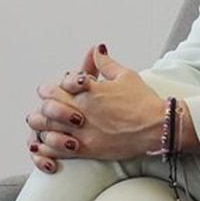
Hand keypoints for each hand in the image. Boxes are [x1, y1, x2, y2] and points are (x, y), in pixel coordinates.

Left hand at [26, 44, 163, 171]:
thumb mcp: (125, 75)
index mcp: (88, 91)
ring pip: (47, 129)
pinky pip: (58, 150)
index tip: (57, 90)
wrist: (159, 127)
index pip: (57, 85)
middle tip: (45, 108)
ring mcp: (83, 131)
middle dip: (44, 106)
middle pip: (48, 106)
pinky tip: (40, 148)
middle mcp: (82, 111)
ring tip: (40, 126)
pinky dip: (46, 149)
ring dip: (41, 127)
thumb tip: (97, 50)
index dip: (54, 87)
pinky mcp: (88, 150)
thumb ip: (106, 63)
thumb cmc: (144, 101)